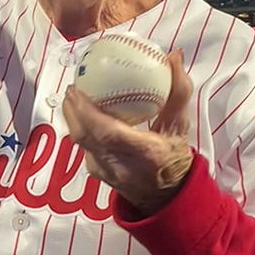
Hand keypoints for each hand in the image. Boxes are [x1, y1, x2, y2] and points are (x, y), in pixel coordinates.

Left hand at [62, 49, 194, 215]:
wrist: (166, 197)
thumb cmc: (174, 159)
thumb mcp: (181, 128)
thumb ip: (178, 93)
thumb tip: (173, 56)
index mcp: (145, 153)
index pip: (106, 131)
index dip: (86, 111)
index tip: (78, 89)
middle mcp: (120, 165)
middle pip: (84, 135)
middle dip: (73, 109)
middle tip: (73, 86)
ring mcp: (103, 171)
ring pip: (79, 141)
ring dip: (73, 117)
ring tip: (74, 95)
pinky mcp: (94, 172)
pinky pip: (81, 145)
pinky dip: (80, 127)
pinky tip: (82, 112)